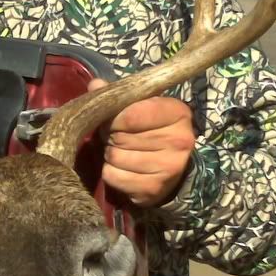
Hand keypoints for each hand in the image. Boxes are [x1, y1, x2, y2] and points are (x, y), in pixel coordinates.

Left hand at [88, 79, 194, 207]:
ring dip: (109, 154)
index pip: (131, 114)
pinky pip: (113, 176)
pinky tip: (121, 168)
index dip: (113, 117)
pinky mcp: (154, 189)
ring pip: (115, 156)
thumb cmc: (152, 130)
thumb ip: (118, 95)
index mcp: (177, 113)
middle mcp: (179, 140)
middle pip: (120, 136)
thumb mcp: (141, 105)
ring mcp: (169, 167)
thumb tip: (95, 85)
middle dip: (110, 135)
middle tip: (114, 136)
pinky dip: (110, 172)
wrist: (171, 167)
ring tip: (120, 151)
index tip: (112, 119)